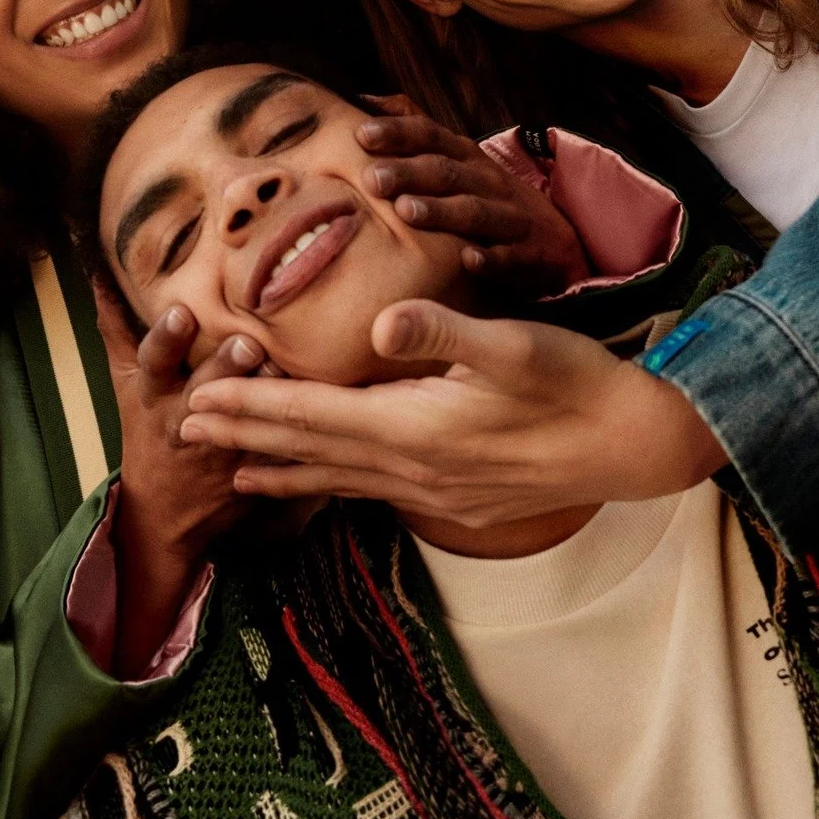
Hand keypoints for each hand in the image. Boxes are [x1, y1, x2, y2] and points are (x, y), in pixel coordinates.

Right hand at [95, 286, 264, 676]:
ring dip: (268, 397)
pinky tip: (326, 409)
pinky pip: (280, 451)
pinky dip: (302, 432)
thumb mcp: (127, 382)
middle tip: (249, 342)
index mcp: (153, 392)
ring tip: (289, 367)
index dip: (167, 340)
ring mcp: (220, 448)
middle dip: (226, 367)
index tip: (182, 313)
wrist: (163, 512)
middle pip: (204, 390)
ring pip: (247, 421)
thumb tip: (99, 273)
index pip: (154, 362)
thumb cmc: (147, 429)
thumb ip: (117, 328)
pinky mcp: (254, 471)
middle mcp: (183, 419)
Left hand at [181, 300, 725, 529]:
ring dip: (282, 469)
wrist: (633, 444)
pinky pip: (372, 489)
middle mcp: (414, 469)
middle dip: (246, 438)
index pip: (312, 416)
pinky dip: (332, 483)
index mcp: (416, 427)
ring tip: (233, 472)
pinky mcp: (456, 496)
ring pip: (338, 479)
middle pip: (311, 451)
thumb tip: (382, 322)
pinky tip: (326, 481)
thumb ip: (443, 332)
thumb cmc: (575, 383)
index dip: (251, 407)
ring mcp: (434, 489)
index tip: (197, 400)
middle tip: (185, 429)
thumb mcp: (513, 345)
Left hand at [356, 97, 587, 295]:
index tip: (361, 134)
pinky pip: (508, 256)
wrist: (553, 234)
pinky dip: (489, 258)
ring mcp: (508, 217)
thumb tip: (362, 100)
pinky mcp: (526, 253)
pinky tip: (468, 260)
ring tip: (406, 211)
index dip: (398, 133)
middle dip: (409, 173)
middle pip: (446, 172)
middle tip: (372, 178)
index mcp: (465, 156)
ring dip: (440, 211)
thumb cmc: (485, 193)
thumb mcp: (456, 157)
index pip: (430, 136)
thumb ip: (414, 129)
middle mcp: (486, 181)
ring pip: (473, 212)